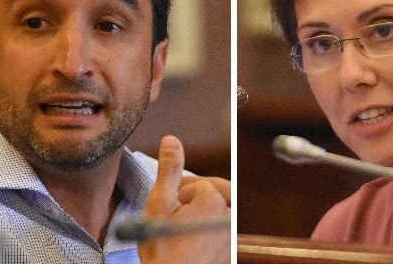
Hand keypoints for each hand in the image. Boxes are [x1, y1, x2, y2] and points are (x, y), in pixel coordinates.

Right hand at [138, 135, 229, 263]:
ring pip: (224, 212)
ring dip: (206, 213)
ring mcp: (234, 237)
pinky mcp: (234, 252)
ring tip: (185, 225)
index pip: (201, 185)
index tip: (170, 203)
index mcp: (214, 202)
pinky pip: (226, 232)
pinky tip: (194, 240)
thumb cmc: (162, 250)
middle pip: (219, 195)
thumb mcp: (158, 205)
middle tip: (178, 209)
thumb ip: (169, 170)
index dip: (182, 192)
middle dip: (199, 197)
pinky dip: (212, 230)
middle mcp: (230, 218)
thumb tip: (172, 140)